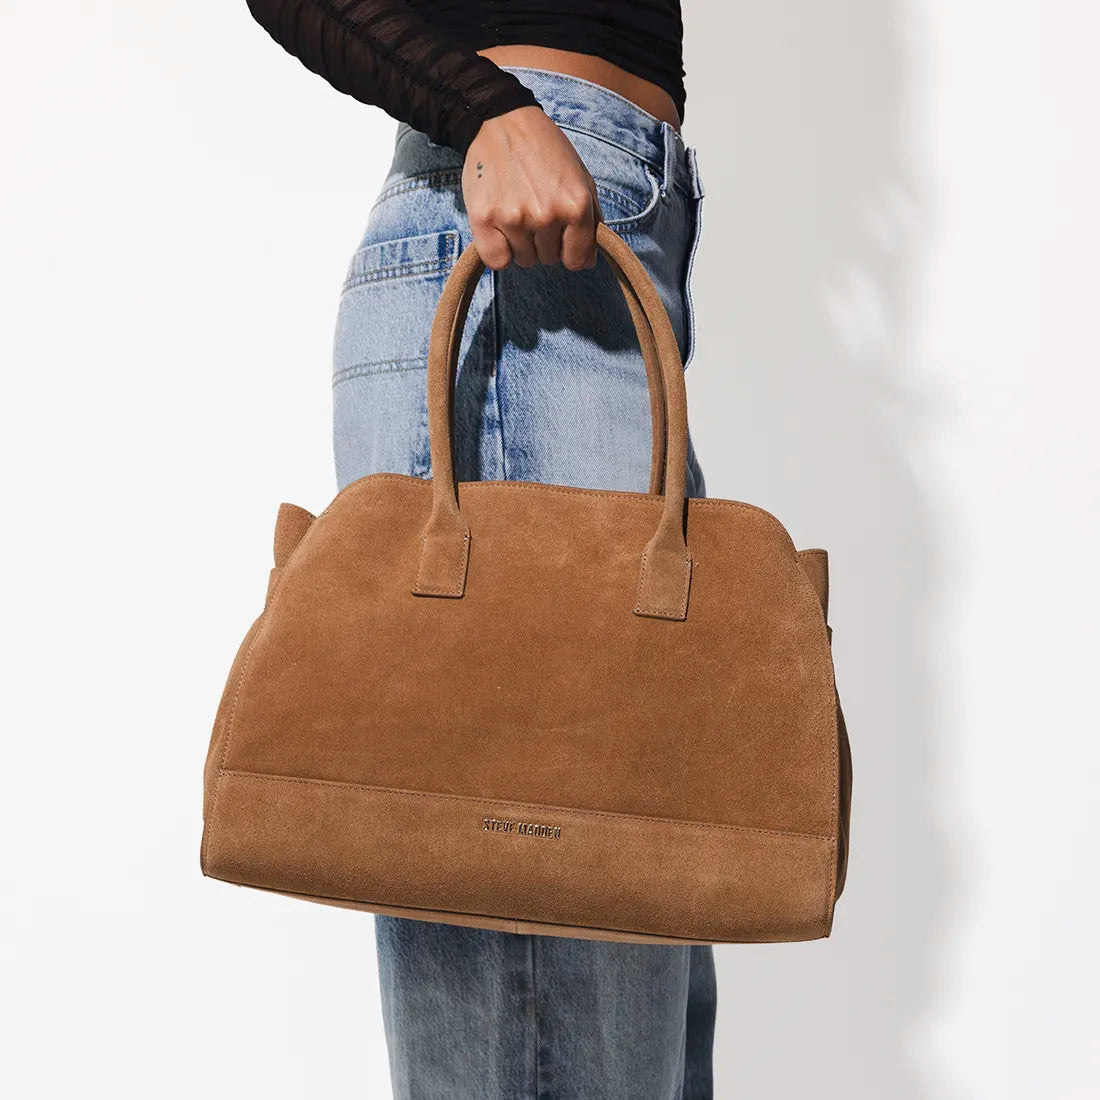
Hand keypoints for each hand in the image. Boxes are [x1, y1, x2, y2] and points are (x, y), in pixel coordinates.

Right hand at [462, 106, 601, 270]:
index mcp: (576, 205)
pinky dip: (498, 250)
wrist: (502, 121)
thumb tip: (588, 263)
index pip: (577, 260)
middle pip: (548, 260)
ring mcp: (514, 218)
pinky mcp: (484, 219)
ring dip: (520, 244)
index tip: (559, 233)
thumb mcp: (581, 178)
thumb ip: (591, 221)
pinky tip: (499, 227)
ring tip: (516, 210)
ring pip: (523, 260)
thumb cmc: (544, 150)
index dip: (568, 249)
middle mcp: (546, 214)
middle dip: (543, 242)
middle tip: (533, 209)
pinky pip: (496, 260)